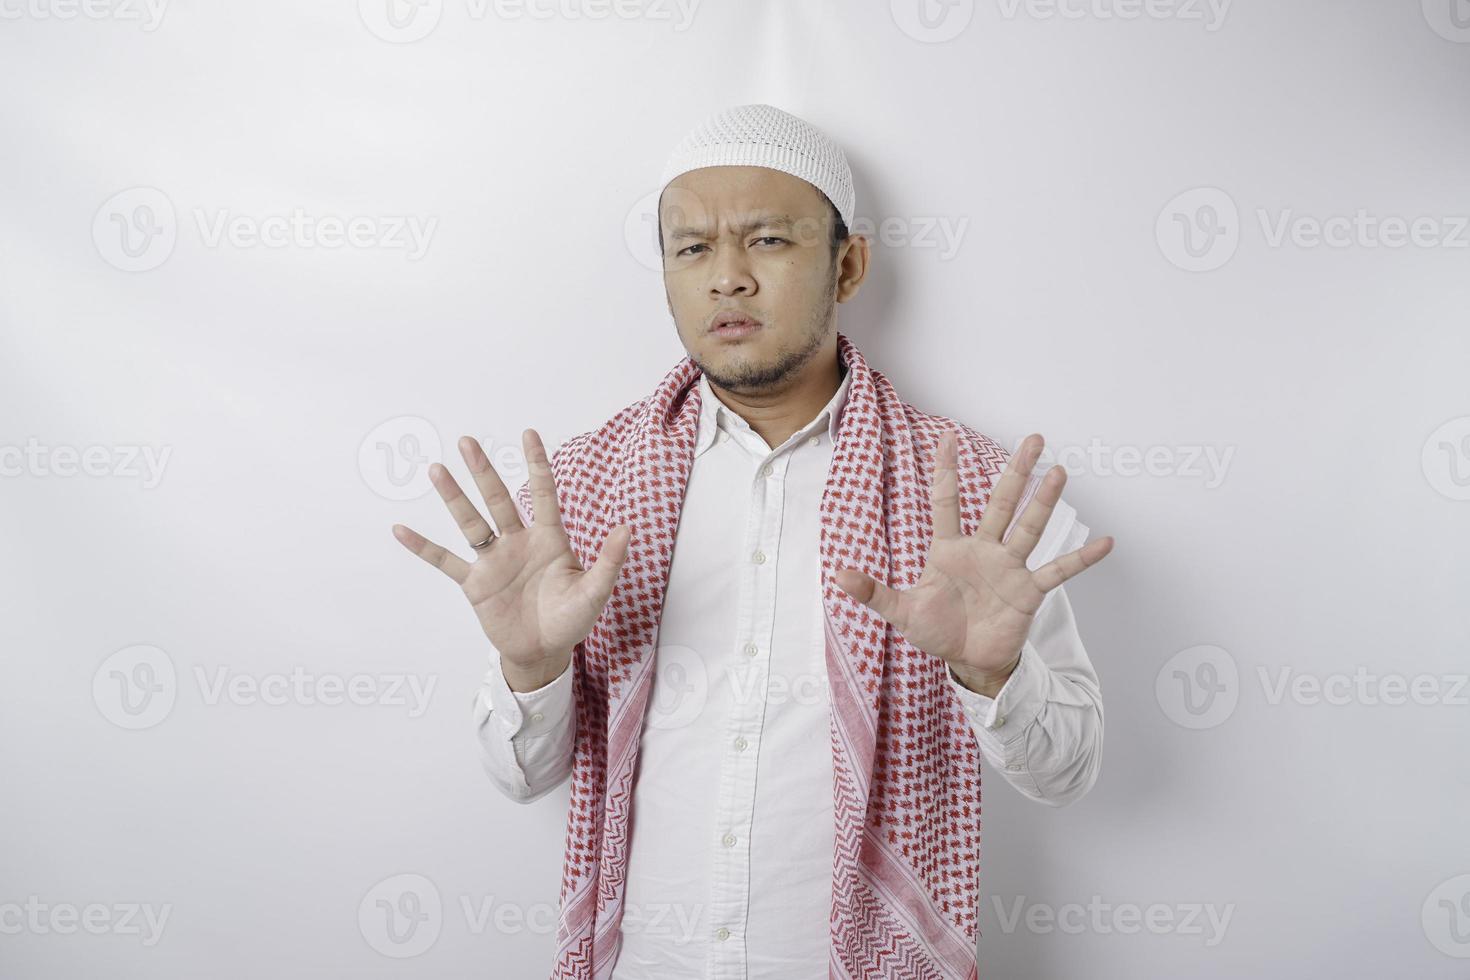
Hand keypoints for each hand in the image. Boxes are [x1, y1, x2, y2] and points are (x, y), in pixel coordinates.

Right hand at [391, 429, 631, 690]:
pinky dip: (423, 547)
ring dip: (454, 498)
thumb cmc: (572, 619)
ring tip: (436, 470)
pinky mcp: (475, 584)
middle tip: (467, 441)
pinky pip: (445, 561)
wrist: (544, 652)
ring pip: (471, 523)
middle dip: (483, 472)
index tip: (528, 434)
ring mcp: (494, 562)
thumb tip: (626, 529)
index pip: (543, 494)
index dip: (536, 464)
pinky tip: (401, 530)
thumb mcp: (595, 592)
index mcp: (548, 539)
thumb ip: (609, 561)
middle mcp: (517, 543)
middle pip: (498, 500)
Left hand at [835, 432, 1112, 695]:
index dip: (947, 471)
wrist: (968, 661)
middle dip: (1016, 471)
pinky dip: (1082, 558)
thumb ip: (873, 592)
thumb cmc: (936, 631)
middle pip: (1001, 502)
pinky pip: (1059, 571)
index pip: (947, 501)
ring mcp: (1009, 568)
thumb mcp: (901, 611)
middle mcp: (984, 550)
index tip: (948, 437)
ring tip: (1060, 471)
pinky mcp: (1029, 591)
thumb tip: (837, 575)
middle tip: (1034, 438)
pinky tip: (1106, 542)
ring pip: (1029, 527)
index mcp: (950, 549)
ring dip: (1044, 501)